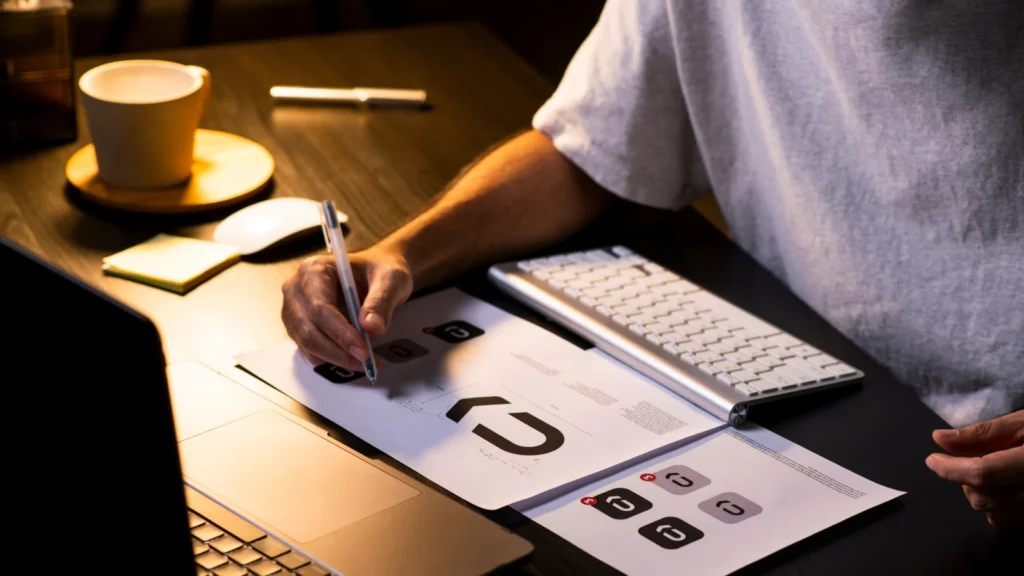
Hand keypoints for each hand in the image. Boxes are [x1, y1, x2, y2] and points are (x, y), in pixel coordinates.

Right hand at [282, 244, 412, 371]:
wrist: (374, 273)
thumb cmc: (379, 270)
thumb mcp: (391, 279)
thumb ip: (382, 300)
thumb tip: (372, 327)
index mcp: (314, 270)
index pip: (319, 307)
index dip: (340, 333)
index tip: (363, 350)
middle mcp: (297, 288)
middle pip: (308, 328)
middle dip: (337, 350)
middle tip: (365, 361)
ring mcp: (294, 308)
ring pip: (306, 342)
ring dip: (334, 357)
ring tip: (363, 361)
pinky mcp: (298, 325)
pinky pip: (308, 349)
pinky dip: (329, 358)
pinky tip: (351, 357)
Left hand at [926, 410, 1023, 528]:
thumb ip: (983, 433)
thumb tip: (940, 440)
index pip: (983, 473)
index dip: (951, 468)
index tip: (932, 459)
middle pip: (985, 498)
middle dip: (964, 480)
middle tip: (965, 460)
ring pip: (995, 515)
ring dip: (980, 495)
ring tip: (990, 471)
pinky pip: (1012, 524)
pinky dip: (999, 509)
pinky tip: (1006, 488)